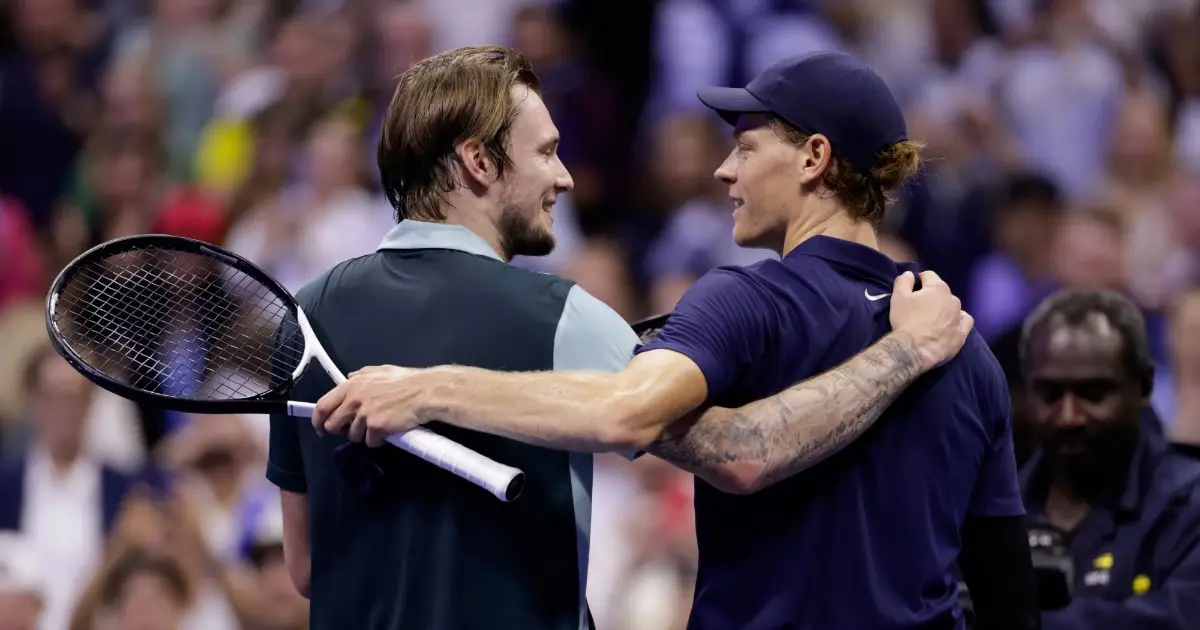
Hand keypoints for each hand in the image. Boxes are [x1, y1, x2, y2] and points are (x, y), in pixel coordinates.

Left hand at [312, 365, 433, 446]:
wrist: (425, 392)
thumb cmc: (405, 380)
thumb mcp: (379, 371)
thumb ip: (360, 375)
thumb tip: (348, 378)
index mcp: (351, 385)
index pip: (322, 406)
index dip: (318, 420)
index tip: (321, 427)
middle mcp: (353, 400)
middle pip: (332, 424)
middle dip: (340, 431)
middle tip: (351, 430)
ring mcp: (364, 415)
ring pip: (353, 436)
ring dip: (363, 435)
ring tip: (377, 427)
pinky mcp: (376, 428)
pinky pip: (370, 442)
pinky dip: (378, 440)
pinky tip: (388, 432)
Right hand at [888, 270, 973, 371]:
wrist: (914, 349)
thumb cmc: (906, 320)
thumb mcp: (898, 297)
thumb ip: (904, 281)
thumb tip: (910, 274)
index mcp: (938, 288)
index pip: (929, 275)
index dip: (918, 280)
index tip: (911, 289)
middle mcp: (953, 299)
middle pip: (941, 291)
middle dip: (932, 295)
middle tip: (919, 306)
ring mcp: (959, 317)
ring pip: (953, 306)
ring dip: (944, 308)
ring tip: (933, 318)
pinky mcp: (962, 333)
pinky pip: (964, 321)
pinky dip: (958, 320)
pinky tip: (950, 325)